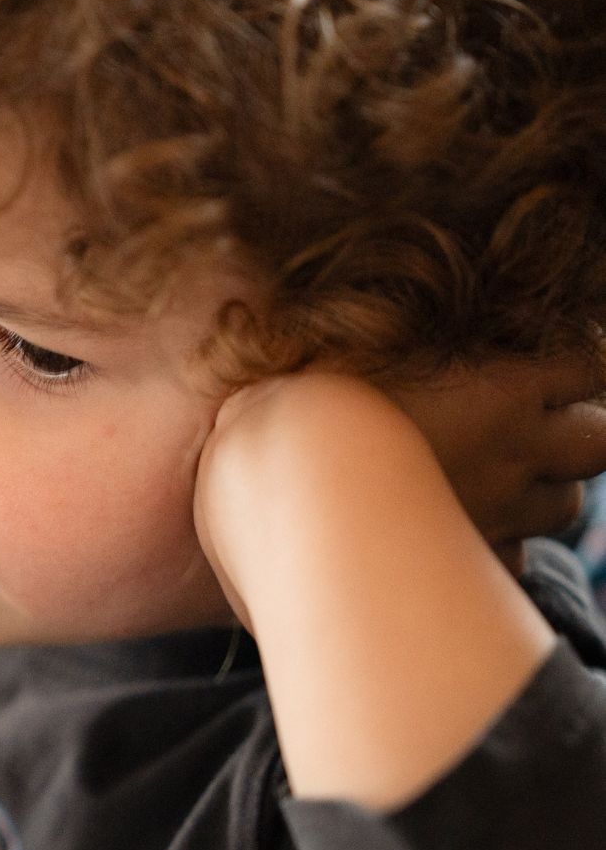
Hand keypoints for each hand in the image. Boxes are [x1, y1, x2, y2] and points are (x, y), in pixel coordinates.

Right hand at [196, 356, 605, 629]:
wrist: (276, 491)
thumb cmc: (297, 403)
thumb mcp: (333, 336)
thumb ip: (381, 326)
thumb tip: (387, 289)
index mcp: (500, 383)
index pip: (590, 362)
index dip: (579, 361)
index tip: (548, 361)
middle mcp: (513, 449)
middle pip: (598, 444)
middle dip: (574, 434)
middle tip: (530, 425)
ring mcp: (497, 512)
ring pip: (563, 508)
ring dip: (540, 491)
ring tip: (491, 478)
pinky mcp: (467, 560)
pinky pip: (514, 560)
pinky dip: (499, 547)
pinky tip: (457, 532)